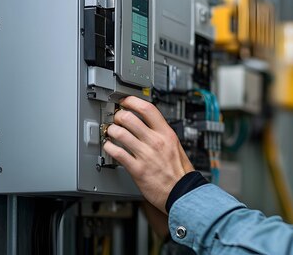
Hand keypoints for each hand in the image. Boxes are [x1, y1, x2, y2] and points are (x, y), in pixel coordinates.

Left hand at [102, 96, 194, 212]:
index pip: (148, 109)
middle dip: (118, 116)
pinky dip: (109, 148)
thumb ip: (162, 134)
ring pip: (120, 133)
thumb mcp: (175, 146)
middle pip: (129, 118)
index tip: (126, 101)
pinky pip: (117, 153)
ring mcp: (146, 155)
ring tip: (110, 132)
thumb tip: (148, 124)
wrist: (183, 192)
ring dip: (111, 131)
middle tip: (116, 118)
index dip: (133, 101)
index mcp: (167, 133)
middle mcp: (156, 141)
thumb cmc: (180, 172)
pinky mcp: (137, 169)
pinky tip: (109, 147)